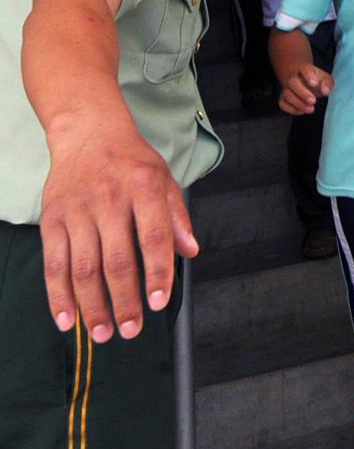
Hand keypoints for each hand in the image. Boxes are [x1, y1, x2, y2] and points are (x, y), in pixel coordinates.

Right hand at [40, 128, 197, 343]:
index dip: (157, 273)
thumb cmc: (131, 160)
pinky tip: (68, 320)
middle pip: (116, 259)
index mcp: (144, 187)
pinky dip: (59, 296)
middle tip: (132, 330)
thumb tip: (191, 252)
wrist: (88, 131)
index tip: (159, 303)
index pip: (153, 237)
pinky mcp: (52, 219)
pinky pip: (53, 263)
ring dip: (93, 306)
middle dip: (124, 301)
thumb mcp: (164, 178)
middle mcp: (109, 198)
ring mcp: (78, 210)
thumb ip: (177, 217)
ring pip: (83, 268)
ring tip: (103, 333)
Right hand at [278, 63, 333, 114]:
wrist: (305, 83)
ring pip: (287, 94)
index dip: (308, 76)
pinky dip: (292, 109)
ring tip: (311, 109)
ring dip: (298, 103)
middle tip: (313, 100)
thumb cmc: (317, 81)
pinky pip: (283, 104)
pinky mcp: (283, 98)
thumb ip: (327, 83)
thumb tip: (325, 91)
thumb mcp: (326, 79)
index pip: (305, 69)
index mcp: (304, 69)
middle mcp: (293, 77)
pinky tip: (302, 111)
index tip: (314, 84)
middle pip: (292, 81)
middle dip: (302, 92)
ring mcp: (287, 88)